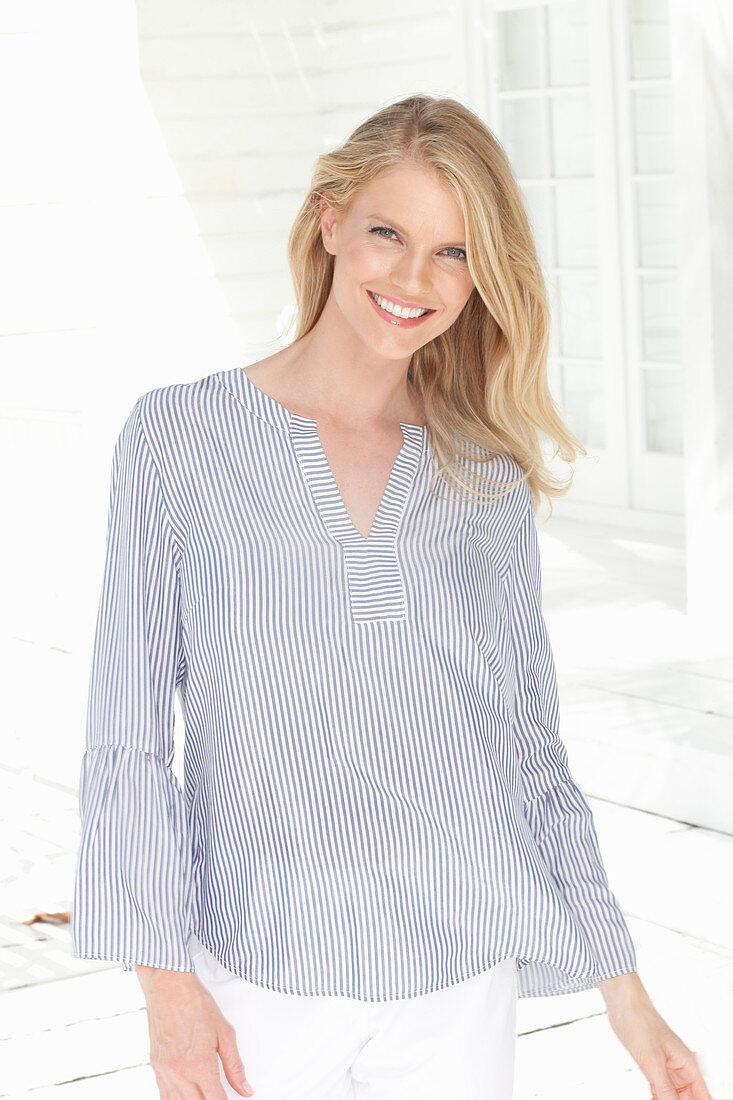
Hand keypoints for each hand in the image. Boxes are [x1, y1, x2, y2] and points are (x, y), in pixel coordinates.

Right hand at [137, 967, 254, 1097]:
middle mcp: (180, 1073)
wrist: (168, 986)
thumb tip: (245, 1089)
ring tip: (205, 1094)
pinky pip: (164, 1095)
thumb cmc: (195, 1003)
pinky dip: (176, 1099)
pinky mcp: (155, 1066)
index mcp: (200, 1066)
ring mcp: (165, 1072)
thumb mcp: (224, 1032)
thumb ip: (235, 1065)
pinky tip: (186, 1095)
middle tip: (219, 1094)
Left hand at [606, 994, 711, 1099]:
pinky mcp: (654, 1068)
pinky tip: (652, 1099)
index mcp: (688, 1066)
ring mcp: (667, 1070)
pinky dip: (657, 1099)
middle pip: (689, 1098)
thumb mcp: (653, 1060)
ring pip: (674, 1096)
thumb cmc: (640, 1021)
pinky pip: (661, 1091)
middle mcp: (680, 1069)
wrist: (623, 1006)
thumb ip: (665, 1087)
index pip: (703, 1097)